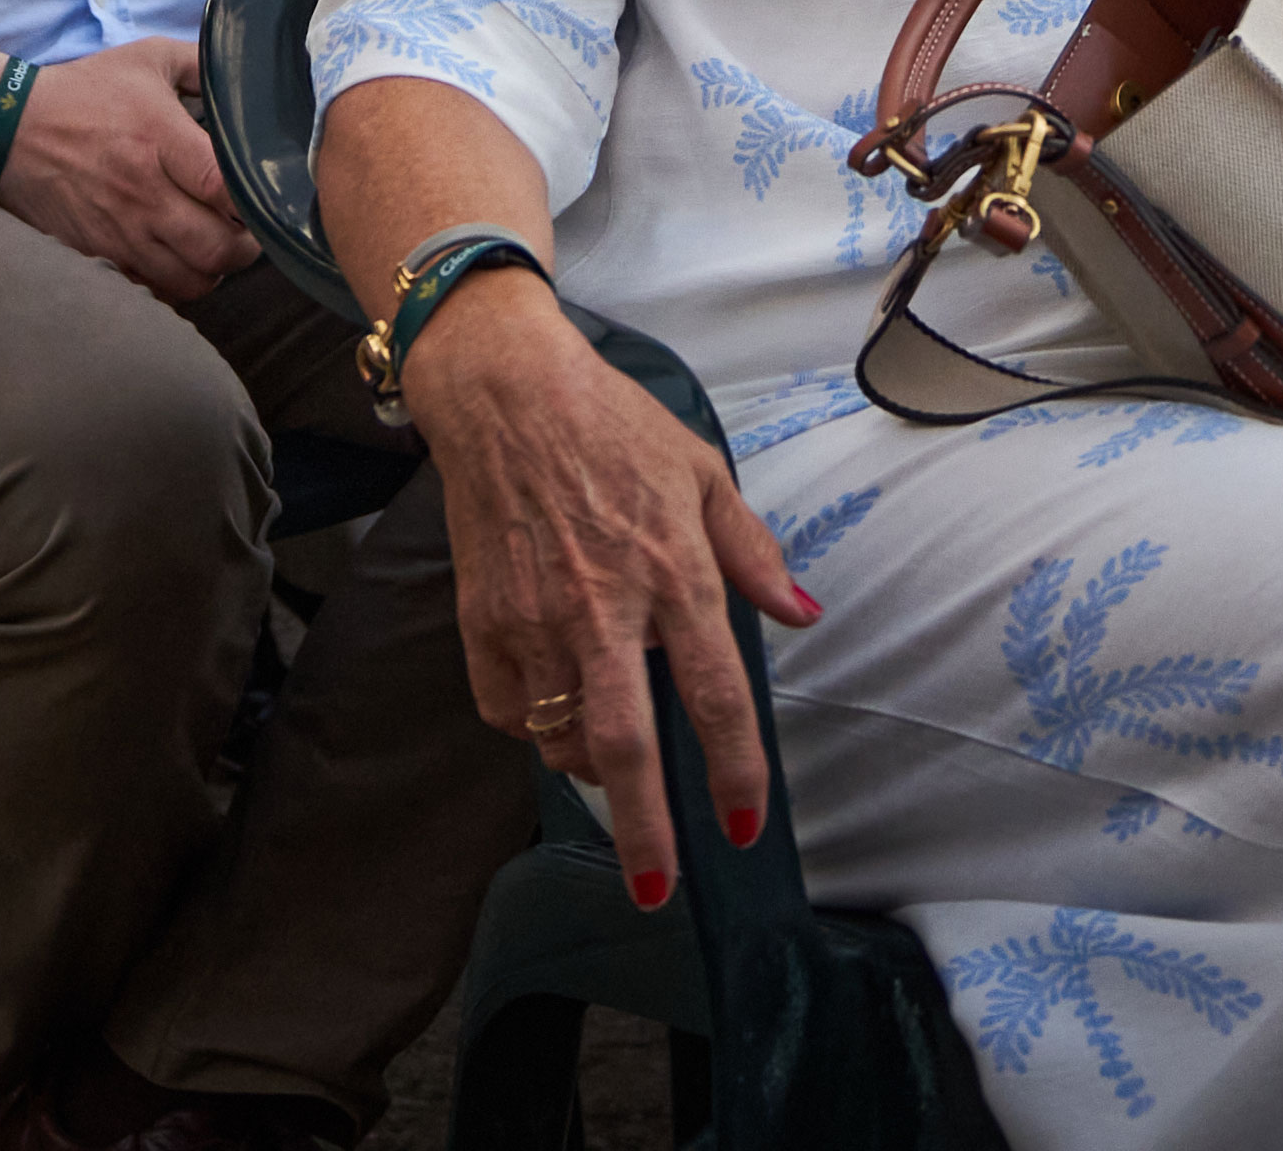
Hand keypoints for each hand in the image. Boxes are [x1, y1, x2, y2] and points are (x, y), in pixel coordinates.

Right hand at [0, 38, 260, 300]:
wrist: (7, 128)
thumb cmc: (85, 92)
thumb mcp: (148, 58)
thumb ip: (205, 65)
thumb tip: (250, 78)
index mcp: (161, 141)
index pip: (227, 190)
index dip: (257, 202)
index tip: (264, 195)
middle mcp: (142, 194)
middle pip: (217, 249)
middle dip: (247, 246)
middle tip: (248, 229)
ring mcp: (118, 231)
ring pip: (190, 279)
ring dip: (214, 268)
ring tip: (215, 245)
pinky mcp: (96, 254)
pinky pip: (151, 289)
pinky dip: (175, 282)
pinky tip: (178, 258)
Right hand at [412, 272, 816, 910]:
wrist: (505, 395)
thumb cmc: (614, 427)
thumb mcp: (705, 473)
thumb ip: (753, 555)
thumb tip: (801, 616)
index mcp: (674, 571)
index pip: (717, 694)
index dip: (735, 769)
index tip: (744, 826)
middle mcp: (605, 607)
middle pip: (626, 745)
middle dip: (645, 830)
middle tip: (658, 887)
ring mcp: (534, 620)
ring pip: (562, 737)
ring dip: (592, 769)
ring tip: (614, 764)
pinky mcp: (480, 623)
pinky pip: (507, 710)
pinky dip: (534, 727)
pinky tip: (557, 707)